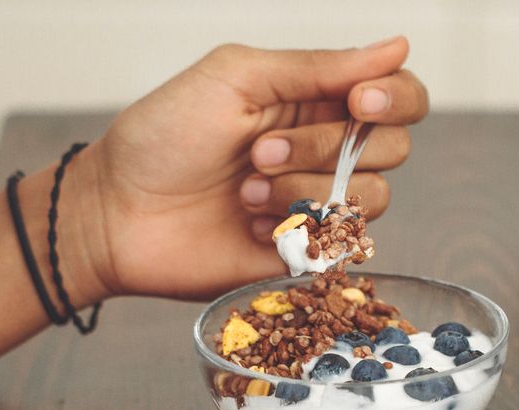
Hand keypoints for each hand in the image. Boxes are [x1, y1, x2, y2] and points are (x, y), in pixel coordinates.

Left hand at [75, 37, 427, 300]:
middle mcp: (327, 152)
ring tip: (245, 191)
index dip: (393, 98)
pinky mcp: (307, 254)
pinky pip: (341, 244)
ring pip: (372, 198)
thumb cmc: (163, 137)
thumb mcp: (237, 78)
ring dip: (305, 190)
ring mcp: (319, 205)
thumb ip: (318, 67)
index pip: (401, 96)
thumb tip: (398, 47)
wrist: (117, 214)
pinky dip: (296, 230)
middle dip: (325, 148)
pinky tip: (249, 225)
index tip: (357, 101)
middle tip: (258, 151)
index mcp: (316, 101)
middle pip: (392, 148)